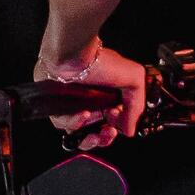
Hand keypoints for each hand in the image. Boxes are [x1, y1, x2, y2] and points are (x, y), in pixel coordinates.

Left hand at [30, 34, 148, 146]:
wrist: (74, 56)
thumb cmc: (101, 62)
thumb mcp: (133, 79)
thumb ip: (137, 106)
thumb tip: (130, 129)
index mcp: (107, 97)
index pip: (113, 122)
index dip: (118, 126)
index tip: (120, 122)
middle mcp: (90, 103)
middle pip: (96, 132)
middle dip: (105, 138)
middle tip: (109, 132)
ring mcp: (73, 106)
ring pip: (79, 133)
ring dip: (90, 135)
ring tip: (97, 127)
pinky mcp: (57, 108)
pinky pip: (64, 124)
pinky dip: (75, 123)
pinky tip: (84, 114)